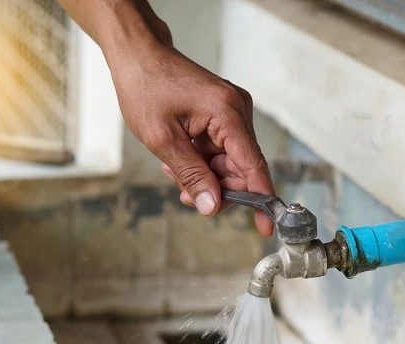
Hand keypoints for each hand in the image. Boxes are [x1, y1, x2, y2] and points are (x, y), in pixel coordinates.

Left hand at [108, 40, 274, 236]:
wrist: (138, 55)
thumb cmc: (145, 87)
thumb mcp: (162, 139)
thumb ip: (191, 175)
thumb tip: (212, 206)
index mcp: (227, 113)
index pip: (253, 165)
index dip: (260, 200)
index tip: (266, 227)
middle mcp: (237, 111)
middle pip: (241, 169)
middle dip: (217, 188)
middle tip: (186, 195)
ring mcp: (232, 113)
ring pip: (229, 164)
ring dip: (205, 176)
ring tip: (173, 170)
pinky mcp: (223, 115)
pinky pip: (221, 151)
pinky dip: (203, 162)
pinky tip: (180, 159)